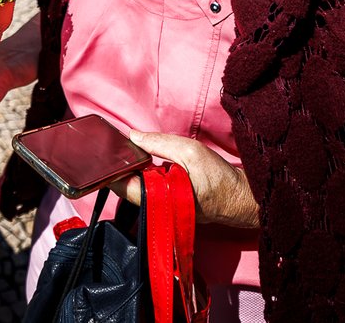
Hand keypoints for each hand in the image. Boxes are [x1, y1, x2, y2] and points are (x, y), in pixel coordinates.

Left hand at [111, 131, 256, 227]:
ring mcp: (163, 208)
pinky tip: (142, 162)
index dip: (111, 171)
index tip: (103, 155)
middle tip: (111, 148)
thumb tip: (132, 136)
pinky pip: (148, 191)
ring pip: (136, 189)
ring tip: (124, 152)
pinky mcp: (169, 204)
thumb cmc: (219, 178)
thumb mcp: (190, 151)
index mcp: (161, 197)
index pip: (124, 187)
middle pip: (127, 189)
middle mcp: (159, 207)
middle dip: (118, 169)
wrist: (241, 199)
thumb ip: (160, 143)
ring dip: (130, 172)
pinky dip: (143, 176)